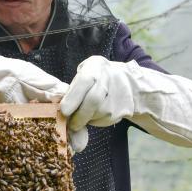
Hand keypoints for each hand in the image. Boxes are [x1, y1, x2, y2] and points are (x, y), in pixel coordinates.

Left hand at [61, 55, 191, 148]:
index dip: (73, 98)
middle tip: (71, 124)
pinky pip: (105, 120)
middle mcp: (109, 78)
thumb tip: (62, 108)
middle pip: (94, 100)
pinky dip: (97, 121)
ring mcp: (119, 94)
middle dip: (80, 115)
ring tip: (82, 116)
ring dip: (87, 119)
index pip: (85, 81)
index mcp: (96, 66)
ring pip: (99, 113)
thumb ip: (75, 85)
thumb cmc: (97, 77)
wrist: (129, 82)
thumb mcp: (86, 72)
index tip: (63, 111)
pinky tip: (95, 115)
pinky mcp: (123, 109)